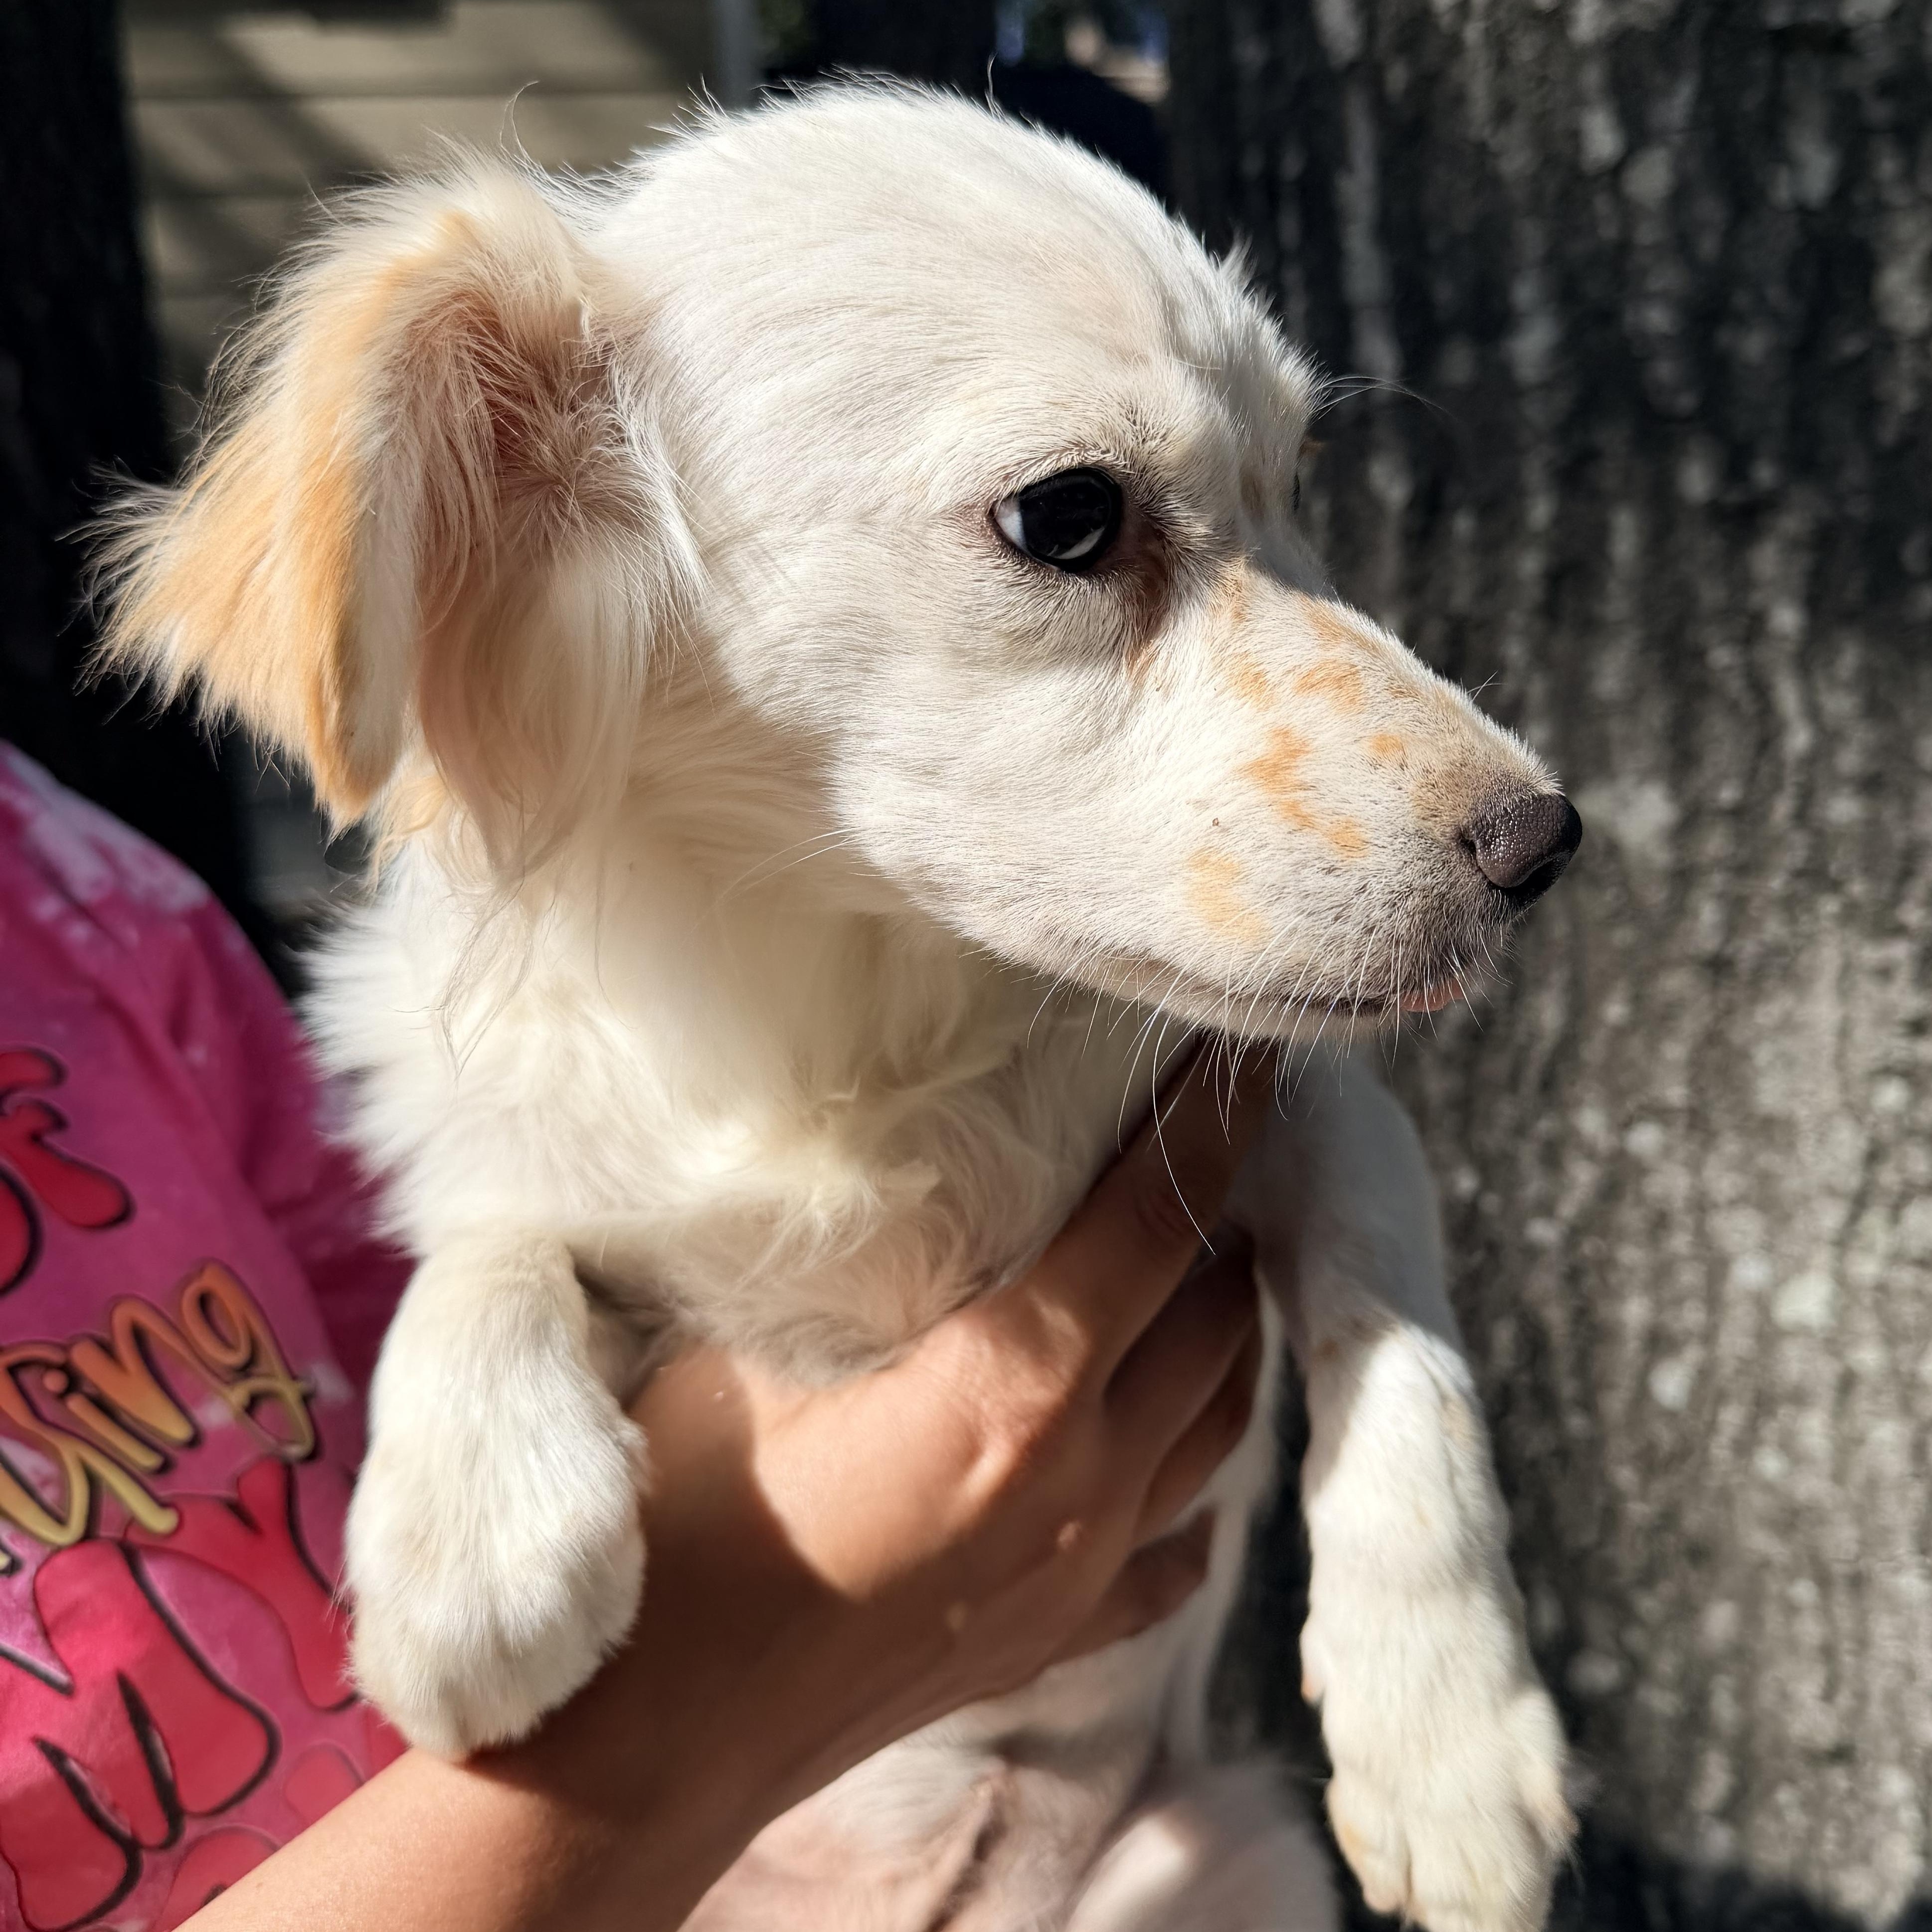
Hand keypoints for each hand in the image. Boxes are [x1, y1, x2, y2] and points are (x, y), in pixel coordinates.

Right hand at [186, 1047, 1275, 1931]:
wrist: (645, 1739)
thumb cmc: (678, 1518)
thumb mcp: (749, 1350)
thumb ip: (848, 1262)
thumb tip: (891, 1173)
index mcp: (1011, 1388)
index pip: (1154, 1226)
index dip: (1205, 1136)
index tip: (1241, 1070)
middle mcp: (1079, 1480)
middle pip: (1208, 1325)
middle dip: (1223, 1231)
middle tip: (1216, 1159)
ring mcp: (1076, 1572)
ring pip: (1211, 1434)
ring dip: (1223, 1345)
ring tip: (1214, 1276)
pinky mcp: (1049, 1641)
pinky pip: (1168, 1558)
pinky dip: (1188, 1493)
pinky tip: (1179, 1469)